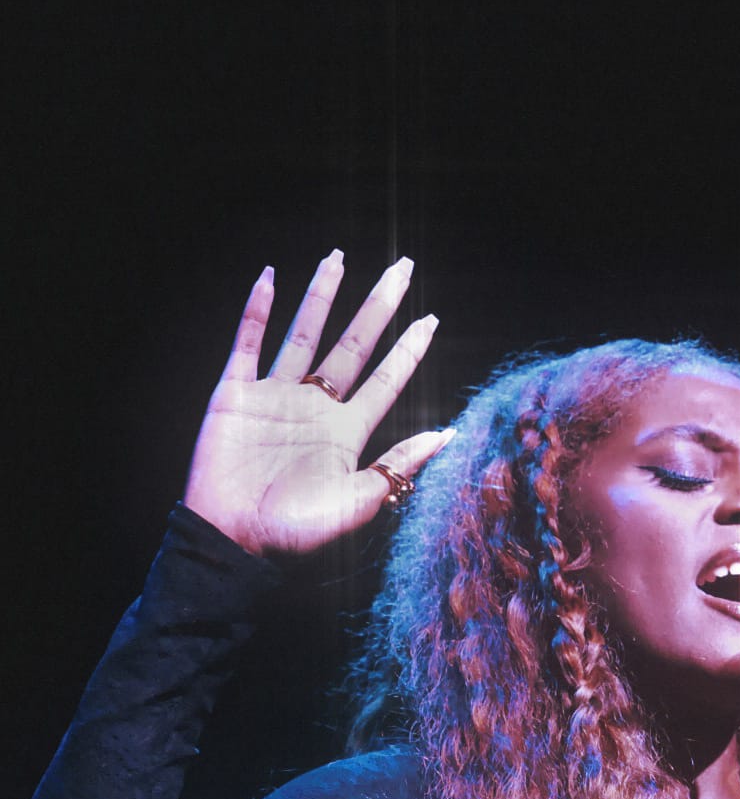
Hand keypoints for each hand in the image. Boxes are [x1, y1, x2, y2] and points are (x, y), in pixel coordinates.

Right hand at [183, 251, 450, 555]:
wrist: (232, 540)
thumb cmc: (295, 533)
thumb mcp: (358, 502)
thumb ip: (399, 465)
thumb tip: (448, 434)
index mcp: (346, 432)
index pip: (386, 380)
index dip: (409, 350)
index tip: (432, 318)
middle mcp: (315, 408)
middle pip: (353, 345)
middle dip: (377, 307)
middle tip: (402, 268)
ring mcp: (275, 397)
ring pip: (303, 334)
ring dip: (322, 296)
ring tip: (339, 258)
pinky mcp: (235, 394)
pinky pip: (247, 343)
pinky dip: (257, 311)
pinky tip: (271, 278)